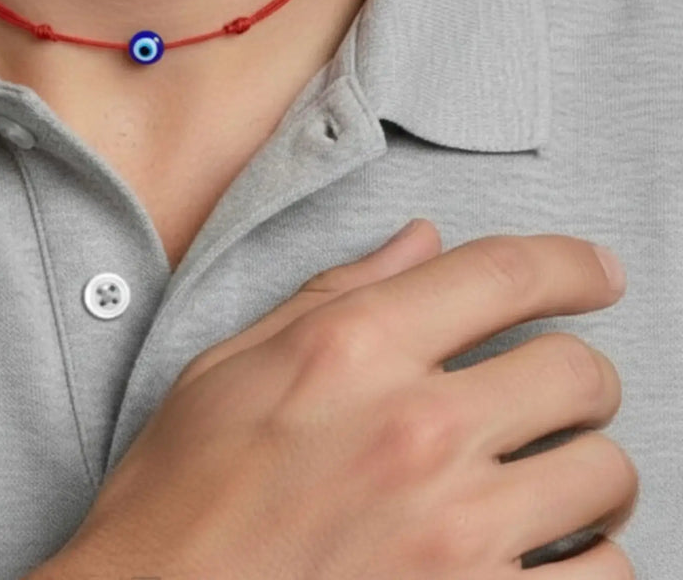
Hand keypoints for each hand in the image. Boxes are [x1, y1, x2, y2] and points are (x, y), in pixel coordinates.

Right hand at [50, 221, 636, 578]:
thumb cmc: (183, 494)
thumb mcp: (233, 366)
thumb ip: (337, 293)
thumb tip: (420, 242)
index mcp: (352, 350)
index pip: (504, 275)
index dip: (570, 262)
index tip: (596, 272)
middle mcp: (415, 430)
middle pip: (577, 372)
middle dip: (579, 375)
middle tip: (556, 392)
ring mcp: (454, 532)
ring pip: (605, 475)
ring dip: (586, 469)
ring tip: (548, 477)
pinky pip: (605, 579)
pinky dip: (589, 560)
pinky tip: (544, 550)